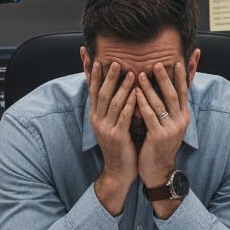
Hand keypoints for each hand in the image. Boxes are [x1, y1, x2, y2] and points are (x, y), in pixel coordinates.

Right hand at [88, 61, 136, 214]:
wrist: (118, 171)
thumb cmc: (119, 146)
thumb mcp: (112, 125)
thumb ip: (114, 108)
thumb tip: (118, 89)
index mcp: (95, 116)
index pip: (93, 91)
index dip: (93, 75)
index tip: (94, 58)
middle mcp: (97, 120)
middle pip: (102, 94)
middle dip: (108, 76)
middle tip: (114, 60)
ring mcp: (106, 128)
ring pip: (113, 103)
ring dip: (121, 87)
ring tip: (130, 72)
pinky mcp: (117, 136)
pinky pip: (123, 117)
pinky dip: (130, 104)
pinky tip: (136, 93)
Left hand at [136, 60, 189, 217]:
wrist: (159, 172)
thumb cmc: (160, 145)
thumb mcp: (168, 125)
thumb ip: (167, 108)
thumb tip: (165, 89)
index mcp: (183, 116)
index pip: (184, 91)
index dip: (182, 75)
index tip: (179, 60)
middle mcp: (180, 121)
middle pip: (174, 94)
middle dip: (165, 77)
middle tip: (157, 62)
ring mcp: (170, 129)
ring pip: (161, 104)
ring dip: (150, 87)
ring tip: (139, 74)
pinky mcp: (158, 137)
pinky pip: (150, 116)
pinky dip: (142, 103)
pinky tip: (134, 94)